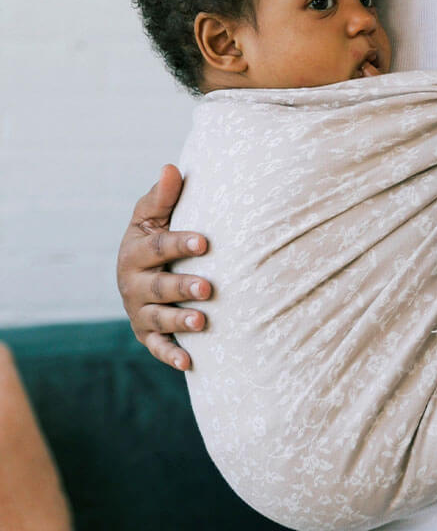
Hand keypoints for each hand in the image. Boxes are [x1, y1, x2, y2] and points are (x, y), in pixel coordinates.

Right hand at [116, 164, 210, 370]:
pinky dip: (171, 355)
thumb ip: (163, 196)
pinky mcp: (146, 334)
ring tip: (203, 321)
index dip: (181, 244)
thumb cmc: (156, 237)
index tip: (205, 242)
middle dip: (183, 287)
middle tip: (208, 288)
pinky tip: (189, 362)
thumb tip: (172, 168)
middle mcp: (133, 282)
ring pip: (159, 318)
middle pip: (160, 286)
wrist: (143, 271)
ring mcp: (139, 310)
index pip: (158, 246)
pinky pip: (157, 347)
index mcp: (135, 250)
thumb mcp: (154, 216)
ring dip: (180, 321)